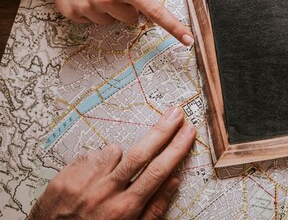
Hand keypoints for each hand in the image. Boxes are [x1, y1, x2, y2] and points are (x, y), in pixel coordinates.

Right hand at [16, 0, 193, 45]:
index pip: (153, 10)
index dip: (173, 26)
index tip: (188, 39)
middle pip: (132, 18)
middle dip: (129, 6)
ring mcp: (86, 8)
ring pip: (112, 21)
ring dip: (110, 9)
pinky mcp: (70, 13)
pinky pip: (92, 21)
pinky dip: (92, 10)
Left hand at [29, 106, 195, 219]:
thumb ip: (155, 208)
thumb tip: (174, 180)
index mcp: (125, 208)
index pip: (158, 170)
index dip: (176, 148)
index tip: (188, 131)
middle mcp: (105, 193)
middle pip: (141, 153)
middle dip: (162, 130)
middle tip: (175, 113)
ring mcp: (84, 182)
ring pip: (114, 151)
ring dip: (119, 157)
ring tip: (110, 177)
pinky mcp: (67, 176)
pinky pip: (92, 155)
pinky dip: (97, 162)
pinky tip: (92, 179)